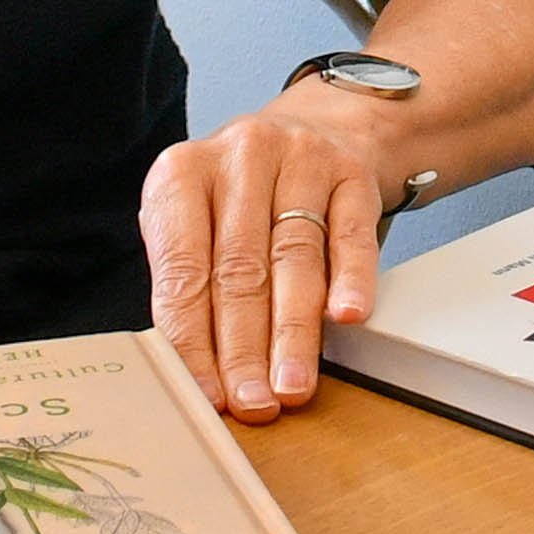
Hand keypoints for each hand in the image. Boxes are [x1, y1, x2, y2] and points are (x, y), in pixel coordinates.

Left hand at [142, 83, 412, 421]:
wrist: (312, 131)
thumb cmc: (239, 198)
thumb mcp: (196, 224)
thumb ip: (190, 284)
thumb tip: (196, 371)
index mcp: (182, 173)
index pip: (183, 270)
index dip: (193, 339)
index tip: (206, 393)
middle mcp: (240, 156)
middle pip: (240, 269)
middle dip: (243, 347)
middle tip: (251, 402)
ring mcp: (301, 158)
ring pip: (294, 258)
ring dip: (293, 332)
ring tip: (291, 384)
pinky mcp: (352, 173)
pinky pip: (352, 233)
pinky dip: (350, 279)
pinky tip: (345, 317)